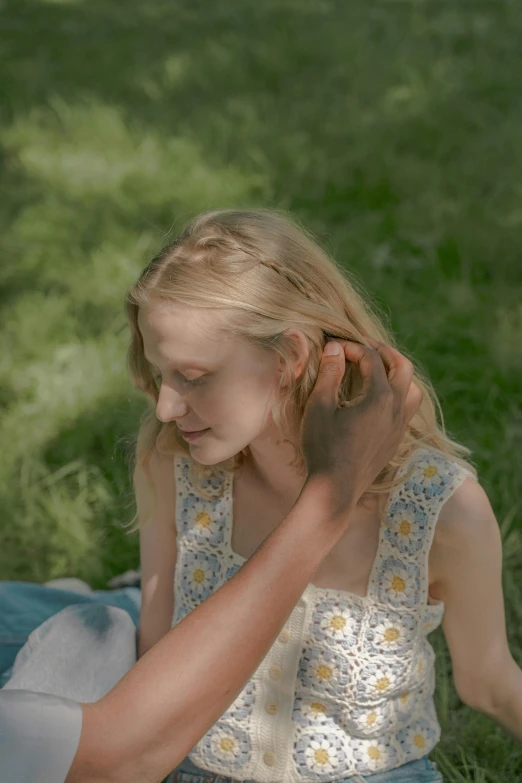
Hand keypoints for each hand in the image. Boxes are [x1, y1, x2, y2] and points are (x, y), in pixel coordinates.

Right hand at [300, 338, 421, 515]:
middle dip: (385, 352)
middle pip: (403, 367)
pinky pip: (408, 410)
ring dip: (399, 374)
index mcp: (379, 397)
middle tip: (366, 347)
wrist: (335, 489)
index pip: (371, 359)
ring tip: (381, 371)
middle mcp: (396, 408)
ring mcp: (399, 426)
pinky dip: (399, 395)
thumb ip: (329, 374)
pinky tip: (381, 400)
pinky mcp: (396, 440)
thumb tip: (335, 348)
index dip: (352, 347)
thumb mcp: (319, 407)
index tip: (335, 346)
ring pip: (413, 389)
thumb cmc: (323, 446)